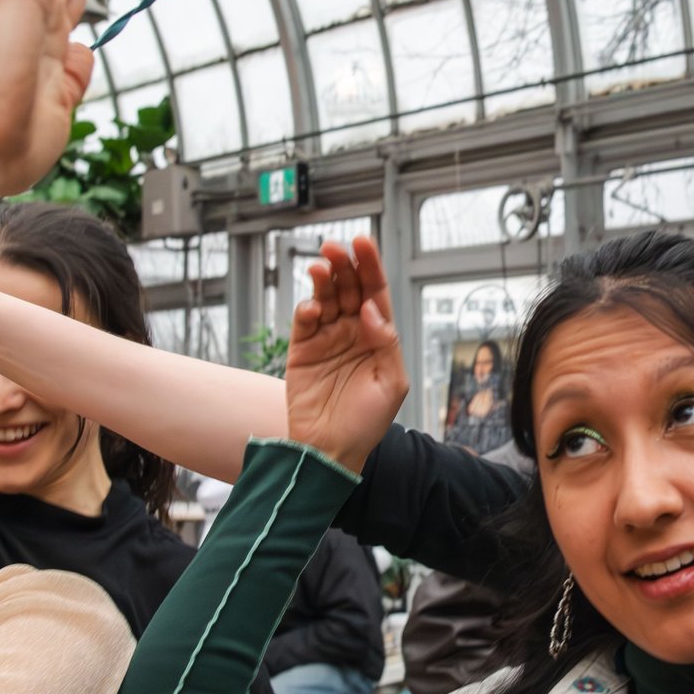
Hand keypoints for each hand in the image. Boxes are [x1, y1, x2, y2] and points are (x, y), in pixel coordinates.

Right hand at [285, 236, 405, 474]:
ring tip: (321, 266)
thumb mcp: (392, 384)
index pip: (376, 293)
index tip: (363, 243)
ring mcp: (326, 340)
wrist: (331, 451)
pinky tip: (312, 307)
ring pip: (325, 298)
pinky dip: (306, 309)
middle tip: (335, 248)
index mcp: (378, 337)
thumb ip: (387, 343)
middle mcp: (352, 333)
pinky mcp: (302, 351)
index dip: (370, 266)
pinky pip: (304, 322)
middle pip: (349, 288)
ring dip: (323, 279)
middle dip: (344, 265)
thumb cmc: (367, 423)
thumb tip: (373, 310)